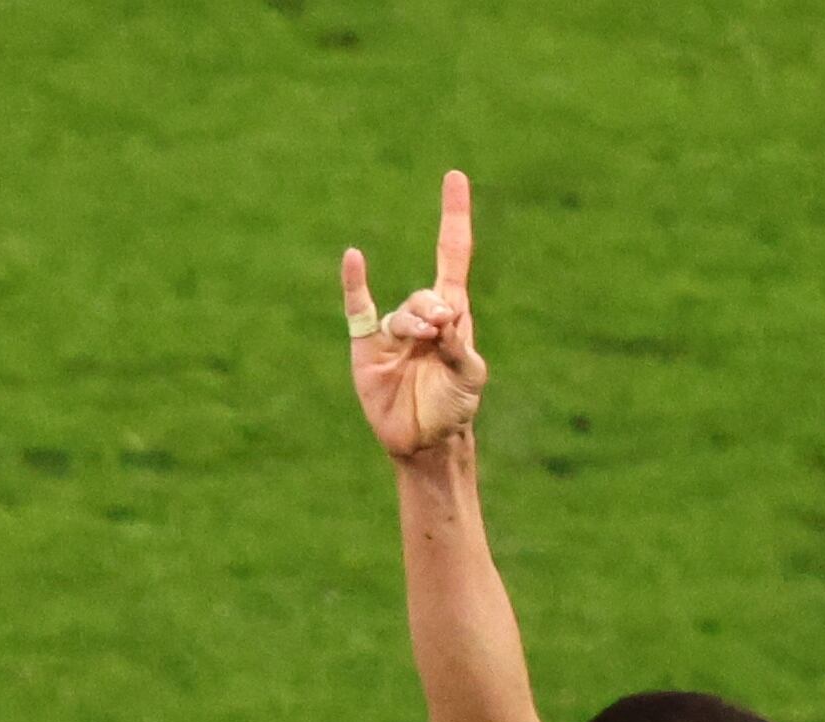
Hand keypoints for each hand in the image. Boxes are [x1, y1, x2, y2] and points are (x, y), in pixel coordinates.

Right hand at [342, 170, 489, 460]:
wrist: (426, 442)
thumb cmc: (455, 407)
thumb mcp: (469, 377)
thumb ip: (459, 347)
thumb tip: (443, 318)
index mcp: (453, 315)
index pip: (452, 255)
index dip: (453, 217)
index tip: (455, 177)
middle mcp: (422, 316)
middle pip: (427, 295)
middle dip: (433, 311)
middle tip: (440, 331)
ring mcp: (392, 331)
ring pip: (402, 313)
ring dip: (413, 325)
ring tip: (424, 342)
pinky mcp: (366, 347)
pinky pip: (358, 308)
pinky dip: (354, 283)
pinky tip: (355, 258)